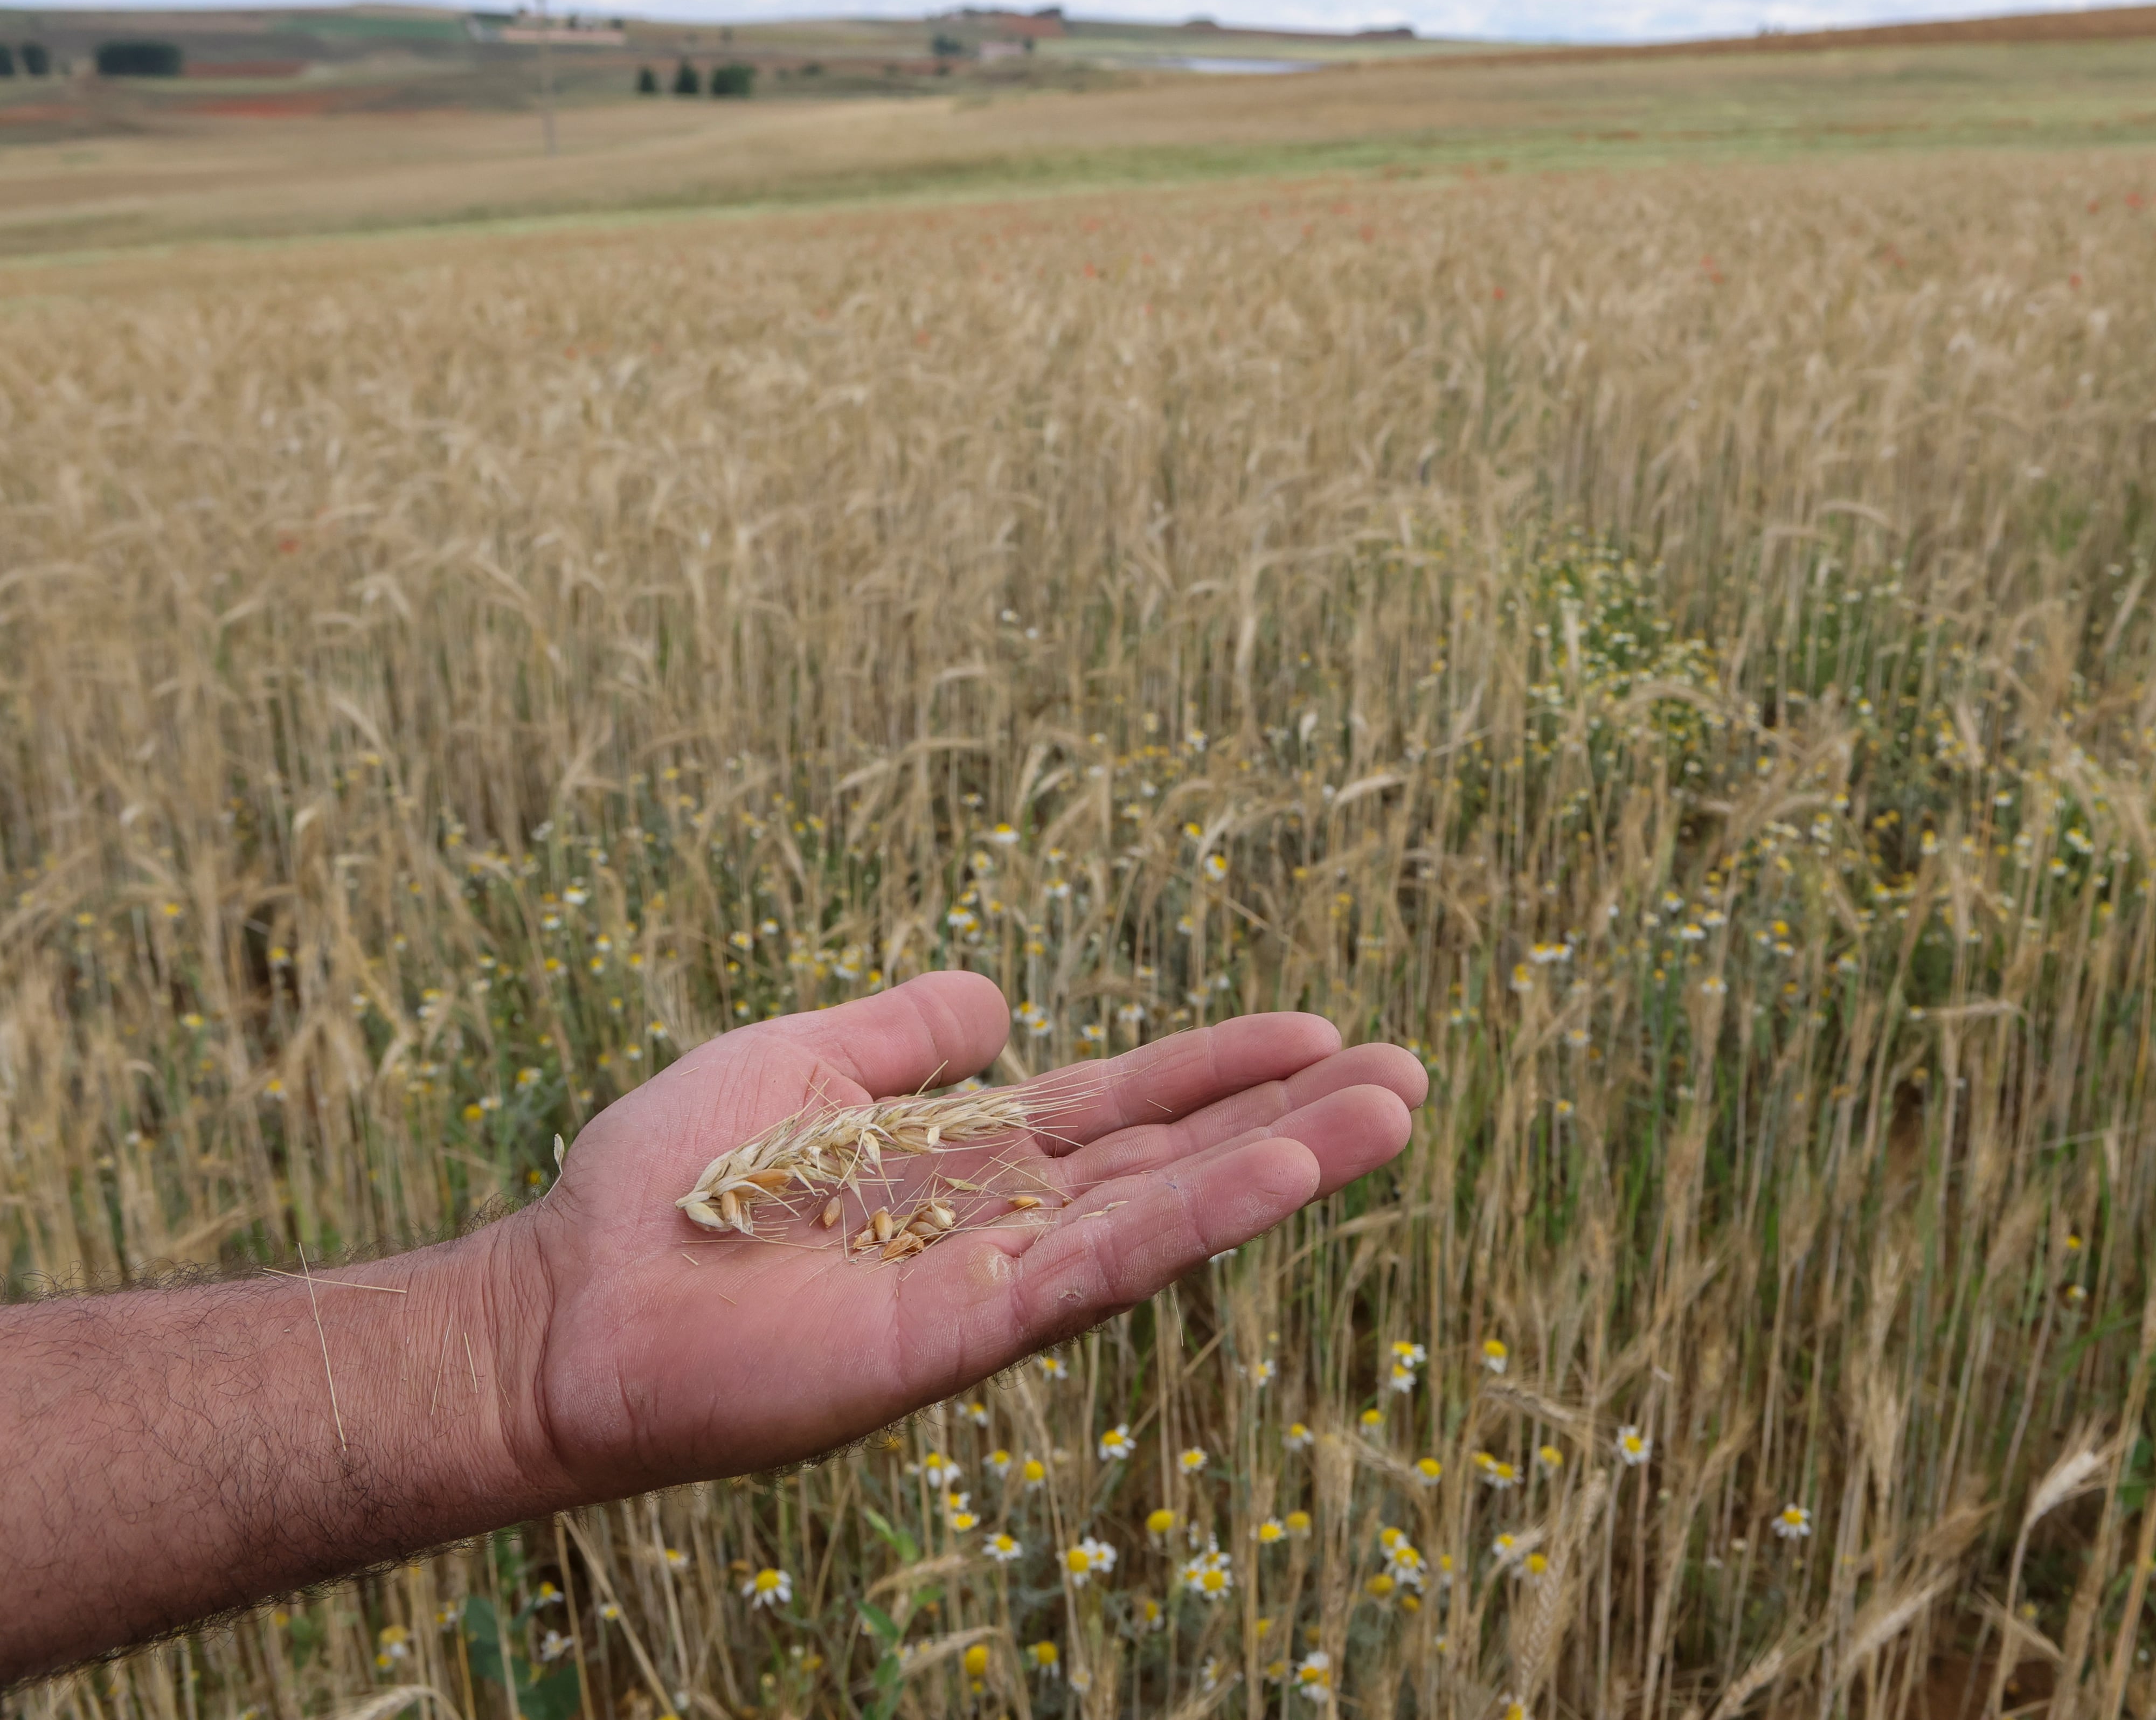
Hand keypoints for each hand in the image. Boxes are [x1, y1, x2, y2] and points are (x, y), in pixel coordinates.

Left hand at [508, 972, 1422, 1499]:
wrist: (562, 1300)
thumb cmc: (661, 1186)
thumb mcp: (798, 1060)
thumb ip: (904, 1031)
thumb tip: (1003, 1001)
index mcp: (967, 1160)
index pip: (1123, 1109)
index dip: (1220, 1070)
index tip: (1319, 1034)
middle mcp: (998, 1226)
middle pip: (1172, 1162)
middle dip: (1289, 1119)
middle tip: (1409, 1074)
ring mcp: (987, 1286)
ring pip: (1162, 1216)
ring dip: (1279, 1167)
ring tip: (1388, 1114)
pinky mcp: (958, 1338)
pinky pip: (1094, 1272)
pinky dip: (1192, 1222)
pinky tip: (1277, 1175)